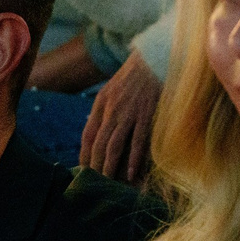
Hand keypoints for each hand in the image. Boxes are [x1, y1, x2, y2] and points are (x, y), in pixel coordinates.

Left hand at [80, 49, 162, 182]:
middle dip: (95, 164)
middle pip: (99, 143)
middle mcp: (112, 108)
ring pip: (114, 144)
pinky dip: (134, 159)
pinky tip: (131, 173)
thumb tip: (99, 130)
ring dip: (110, 165)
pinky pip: (138, 141)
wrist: (156, 58)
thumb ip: (106, 108)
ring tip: (109, 181)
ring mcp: (129, 112)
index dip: (85, 153)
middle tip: (94, 182)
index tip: (83, 168)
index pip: (88, 134)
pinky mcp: (147, 114)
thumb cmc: (136, 75)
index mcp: (102, 102)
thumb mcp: (114, 88)